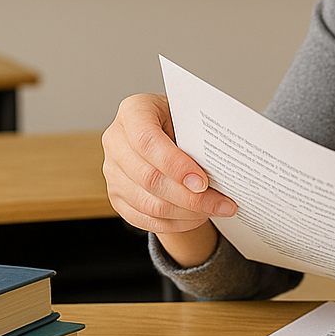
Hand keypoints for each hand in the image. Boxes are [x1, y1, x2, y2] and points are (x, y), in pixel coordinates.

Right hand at [101, 93, 237, 266]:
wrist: (166, 132)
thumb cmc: (180, 121)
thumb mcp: (189, 116)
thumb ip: (198, 136)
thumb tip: (221, 164)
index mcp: (133, 112)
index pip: (147, 141)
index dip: (175, 165)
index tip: (204, 182)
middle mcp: (116, 141)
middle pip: (149, 178)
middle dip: (190, 197)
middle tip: (222, 203)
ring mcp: (112, 172)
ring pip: (149, 204)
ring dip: (187, 213)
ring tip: (216, 210)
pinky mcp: (117, 197)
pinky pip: (146, 219)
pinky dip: (176, 223)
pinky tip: (198, 216)